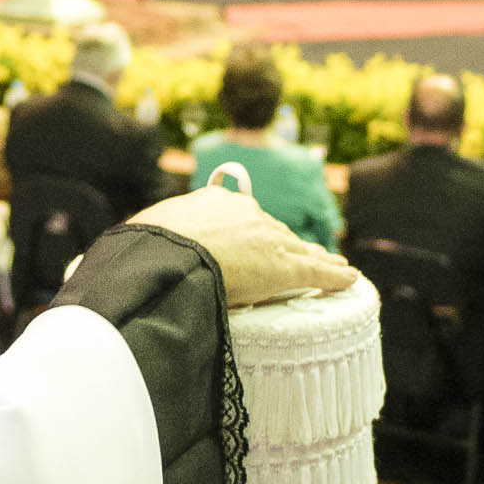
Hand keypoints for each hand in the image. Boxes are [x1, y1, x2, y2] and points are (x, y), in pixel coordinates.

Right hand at [127, 184, 356, 307]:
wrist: (165, 252)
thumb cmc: (148, 247)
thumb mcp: (150, 231)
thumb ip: (159, 236)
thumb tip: (133, 250)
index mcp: (217, 203)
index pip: (246, 218)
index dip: (258, 233)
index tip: (261, 241)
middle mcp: (248, 215)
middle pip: (277, 233)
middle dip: (292, 245)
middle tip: (308, 255)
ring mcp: (267, 241)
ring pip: (301, 251)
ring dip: (320, 260)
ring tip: (337, 267)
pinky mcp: (282, 268)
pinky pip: (316, 272)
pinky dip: (335, 277)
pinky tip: (351, 280)